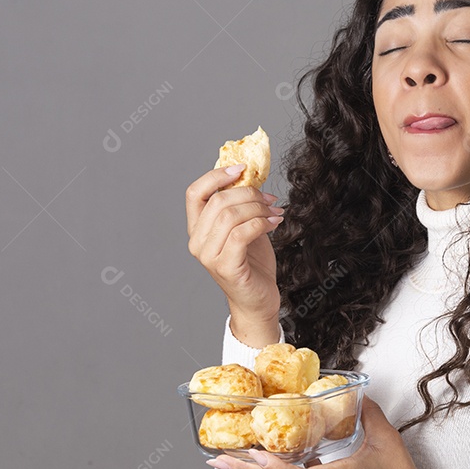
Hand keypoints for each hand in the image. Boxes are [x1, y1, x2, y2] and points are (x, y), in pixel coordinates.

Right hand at [185, 165, 282, 334]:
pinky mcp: (226, 267)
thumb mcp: (245, 226)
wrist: (258, 300)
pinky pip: (242, 233)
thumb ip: (241, 205)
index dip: (216, 175)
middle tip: (270, 199)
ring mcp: (209, 256)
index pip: (194, 192)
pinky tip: (274, 223)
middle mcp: (197, 242)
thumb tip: (250, 175)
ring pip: (231, 215)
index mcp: (197, 229)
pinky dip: (262, 223)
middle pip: (218, 201)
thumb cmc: (252, 264)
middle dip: (249, 193)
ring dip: (258, 209)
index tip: (242, 168)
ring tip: (275, 212)